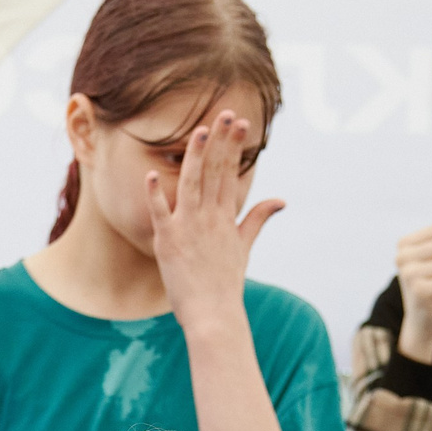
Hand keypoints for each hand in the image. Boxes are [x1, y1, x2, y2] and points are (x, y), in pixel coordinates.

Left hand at [147, 109, 282, 332]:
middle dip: (221, 142)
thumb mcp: (244, 248)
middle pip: (215, 172)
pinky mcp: (168, 242)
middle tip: (226, 113)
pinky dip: (156, 195)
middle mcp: (209, 218)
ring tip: (199, 130)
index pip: (230, 174)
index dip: (233, 146)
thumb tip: (280, 200)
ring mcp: (189, 228)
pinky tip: (150, 175)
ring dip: (195, 157)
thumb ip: (258, 219)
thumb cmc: (225, 284)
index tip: (238, 122)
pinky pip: (161, 214)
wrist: (214, 316)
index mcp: (225, 217)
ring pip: (192, 184)